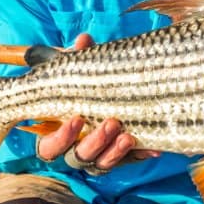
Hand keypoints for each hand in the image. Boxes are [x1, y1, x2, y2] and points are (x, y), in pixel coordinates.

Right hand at [35, 33, 160, 173]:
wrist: (109, 95)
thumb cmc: (83, 88)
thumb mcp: (80, 74)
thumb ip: (79, 59)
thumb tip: (84, 39)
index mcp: (58, 135)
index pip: (50, 147)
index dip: (61, 136)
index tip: (76, 118)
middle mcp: (76, 151)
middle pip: (80, 157)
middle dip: (95, 142)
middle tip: (111, 122)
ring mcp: (99, 157)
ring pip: (103, 164)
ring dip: (115, 152)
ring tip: (128, 136)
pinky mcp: (121, 158)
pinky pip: (130, 161)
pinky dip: (141, 154)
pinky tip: (153, 148)